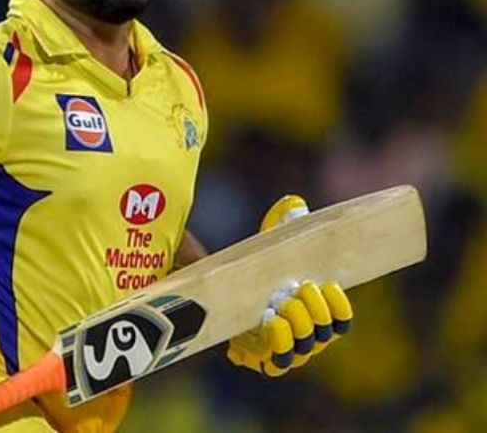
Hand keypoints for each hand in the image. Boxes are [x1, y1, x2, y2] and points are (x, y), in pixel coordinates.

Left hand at [227, 196, 354, 375]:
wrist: (226, 293)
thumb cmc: (259, 270)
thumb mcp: (273, 247)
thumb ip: (286, 226)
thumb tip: (294, 205)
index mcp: (317, 313)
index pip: (342, 321)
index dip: (339, 307)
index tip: (326, 284)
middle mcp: (308, 336)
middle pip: (323, 333)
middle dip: (315, 312)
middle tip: (300, 288)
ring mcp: (288, 350)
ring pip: (303, 348)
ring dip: (296, 327)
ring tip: (281, 305)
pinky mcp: (264, 359)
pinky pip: (278, 363)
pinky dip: (276, 345)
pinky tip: (267, 322)